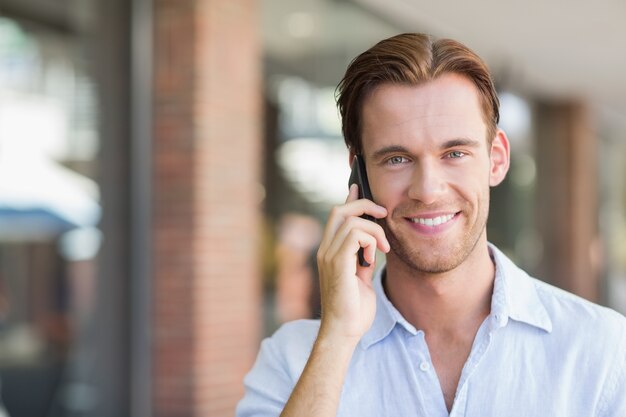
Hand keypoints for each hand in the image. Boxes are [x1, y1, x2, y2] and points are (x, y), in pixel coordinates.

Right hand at [316, 184, 389, 342]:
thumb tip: (372, 243)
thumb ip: (363, 257)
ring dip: (374, 229)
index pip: (337, 216)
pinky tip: (376, 257)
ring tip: (384, 249)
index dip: (350, 200)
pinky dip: (370, 240)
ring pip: (350, 220)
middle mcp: (325, 250)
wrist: (344, 331)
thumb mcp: (361, 277)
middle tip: (385, 215)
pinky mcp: (337, 263)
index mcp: (329, 251)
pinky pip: (353, 235)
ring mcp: (328, 256)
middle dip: (365, 206)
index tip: (359, 189)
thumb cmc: (353, 309)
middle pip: (340, 210)